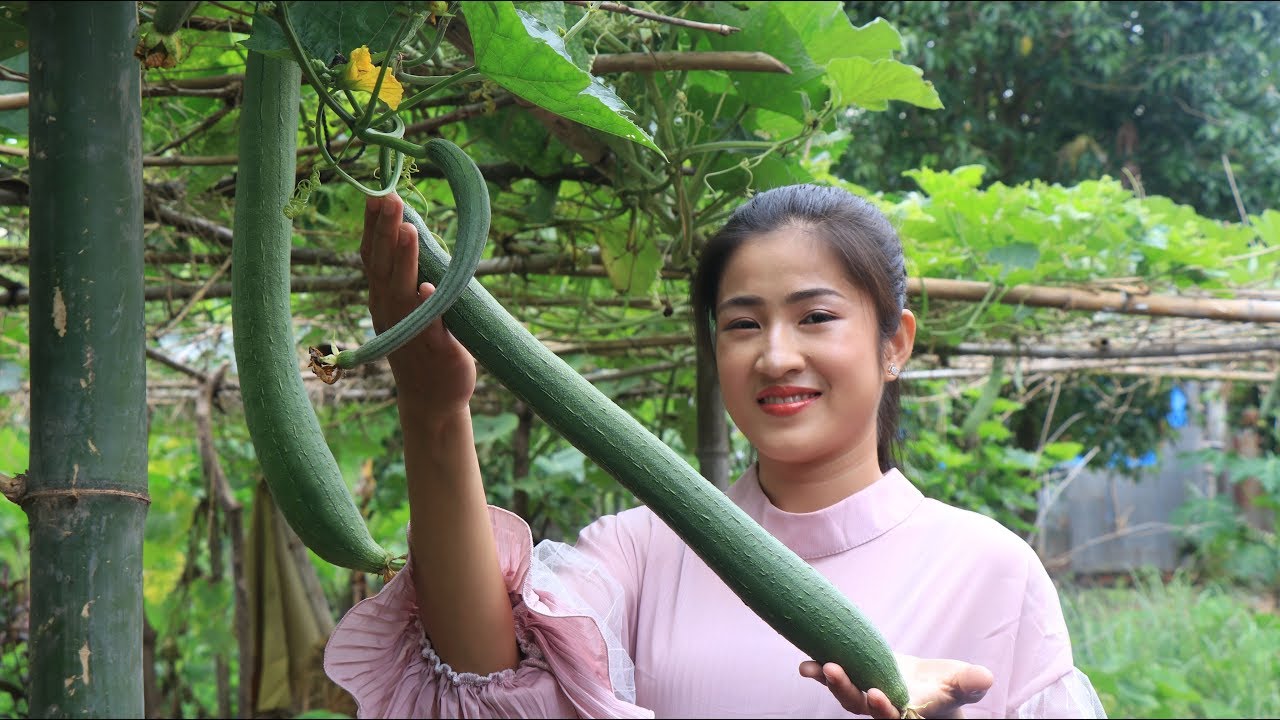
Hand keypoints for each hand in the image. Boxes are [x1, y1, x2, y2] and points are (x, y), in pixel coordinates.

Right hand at [360, 193, 475, 408]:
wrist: (431, 399)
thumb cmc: (423, 344)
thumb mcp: (409, 305)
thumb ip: (409, 273)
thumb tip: (413, 231)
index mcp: (383, 298)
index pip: (372, 255)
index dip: (372, 226)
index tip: (376, 193)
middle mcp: (390, 311)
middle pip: (383, 266)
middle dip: (386, 231)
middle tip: (390, 198)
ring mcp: (410, 330)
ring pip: (403, 291)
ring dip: (405, 260)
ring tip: (408, 230)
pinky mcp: (436, 348)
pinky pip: (429, 325)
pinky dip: (426, 306)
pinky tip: (428, 287)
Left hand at [800, 653, 993, 717]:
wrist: (930, 685)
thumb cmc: (950, 688)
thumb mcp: (963, 684)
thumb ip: (970, 683)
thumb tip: (985, 678)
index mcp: (907, 712)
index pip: (891, 715)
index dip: (882, 708)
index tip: (876, 694)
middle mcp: (882, 706)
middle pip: (859, 705)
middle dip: (846, 690)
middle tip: (834, 671)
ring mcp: (866, 692)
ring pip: (844, 692)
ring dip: (828, 680)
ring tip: (813, 666)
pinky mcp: (857, 676)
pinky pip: (835, 677)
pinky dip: (819, 672)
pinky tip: (805, 664)